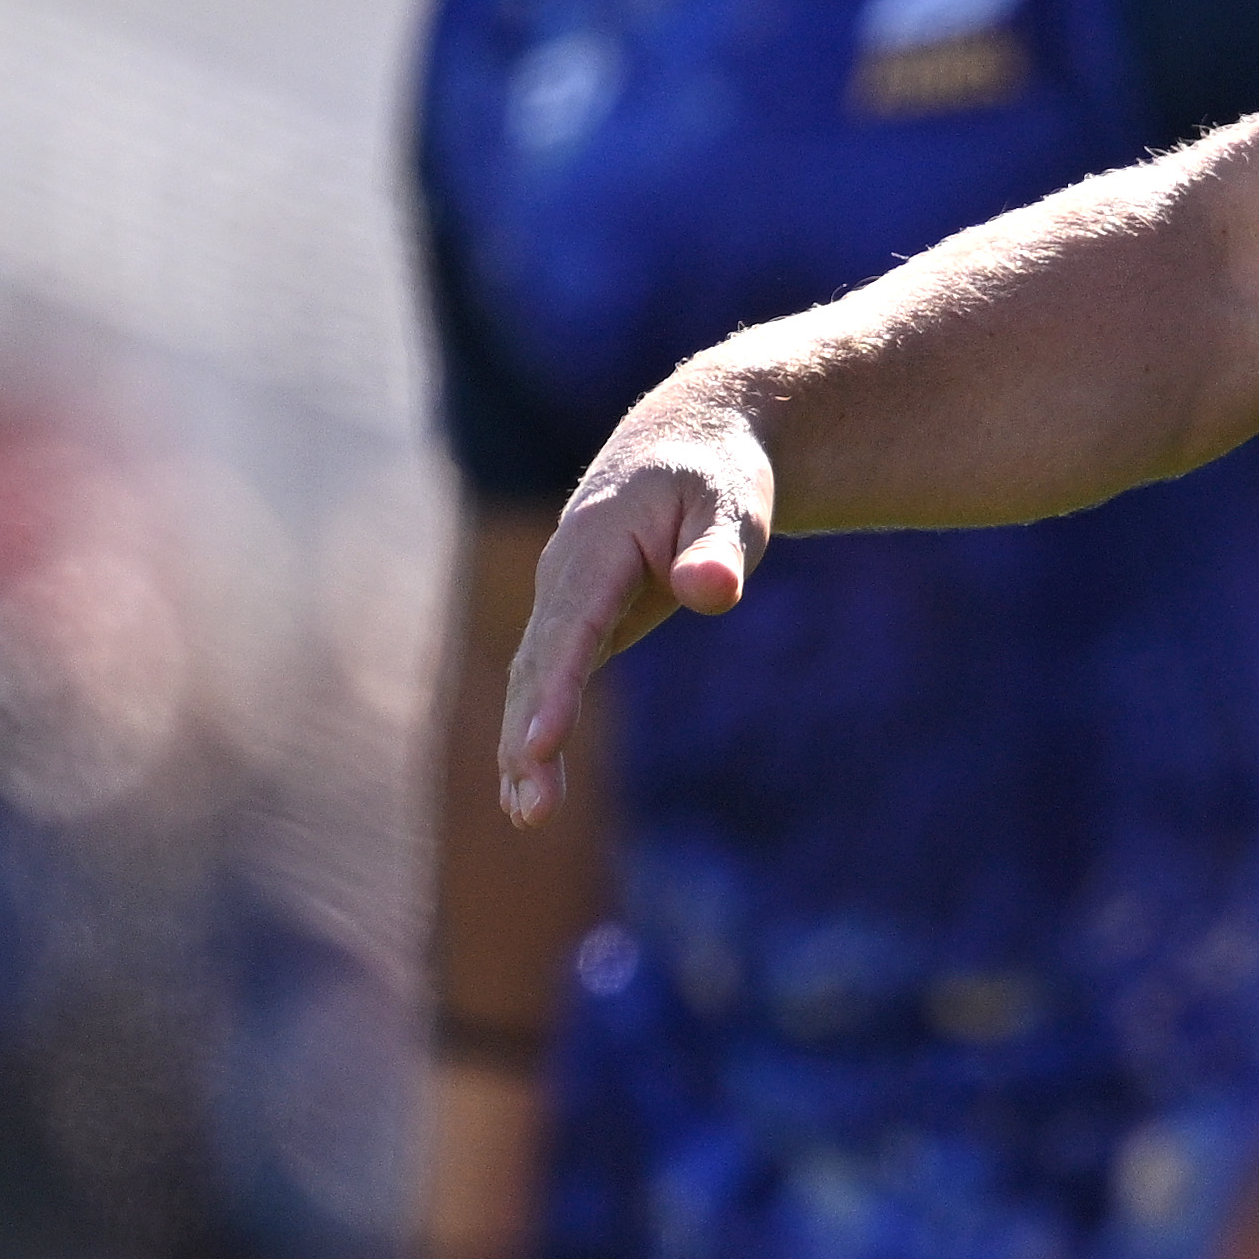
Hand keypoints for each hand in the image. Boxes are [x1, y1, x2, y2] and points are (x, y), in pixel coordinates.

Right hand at [496, 415, 773, 826]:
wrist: (688, 444)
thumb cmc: (717, 476)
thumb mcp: (734, 503)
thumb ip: (720, 549)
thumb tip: (711, 592)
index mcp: (597, 546)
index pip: (573, 627)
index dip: (557, 689)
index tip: (540, 745)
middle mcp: (564, 577)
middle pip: (541, 666)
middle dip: (530, 738)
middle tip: (535, 809)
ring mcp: (564, 601)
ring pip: (534, 680)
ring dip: (524, 747)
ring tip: (527, 814)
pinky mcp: (577, 622)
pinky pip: (547, 682)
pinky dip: (534, 732)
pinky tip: (527, 789)